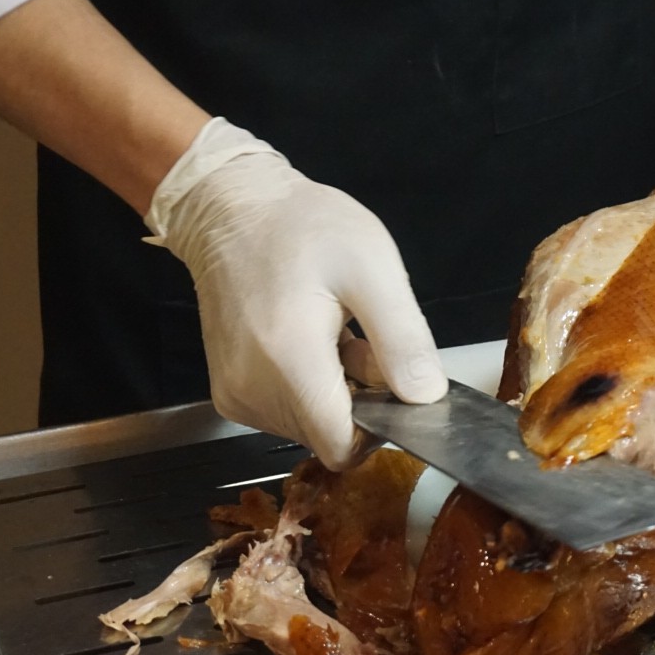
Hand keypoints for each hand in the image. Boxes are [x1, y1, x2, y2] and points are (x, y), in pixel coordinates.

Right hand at [146, 119, 447, 467]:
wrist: (229, 209)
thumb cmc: (302, 227)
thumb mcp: (372, 266)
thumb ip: (402, 338)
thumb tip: (427, 399)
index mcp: (289, 360)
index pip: (342, 446)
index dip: (379, 426)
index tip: (389, 381)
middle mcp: (252, 390)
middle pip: (327, 436)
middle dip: (357, 401)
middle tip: (358, 339)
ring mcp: (234, 395)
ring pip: (306, 428)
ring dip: (332, 394)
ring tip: (331, 334)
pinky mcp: (227, 393)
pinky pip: (281, 415)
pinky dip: (304, 390)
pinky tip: (306, 342)